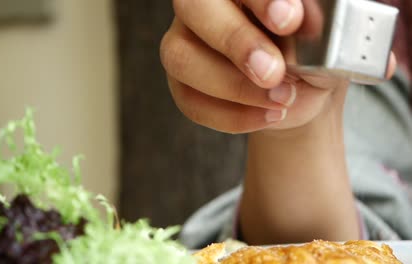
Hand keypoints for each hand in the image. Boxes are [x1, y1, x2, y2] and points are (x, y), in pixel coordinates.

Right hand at [160, 0, 395, 133]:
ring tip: (281, 99)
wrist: (296, 89)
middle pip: (193, 7)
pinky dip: (229, 116)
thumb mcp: (331, 37)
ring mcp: (185, 43)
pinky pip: (188, 100)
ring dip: (231, 86)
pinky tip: (267, 116)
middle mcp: (204, 7)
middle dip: (236, 40)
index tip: (291, 19)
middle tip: (274, 72)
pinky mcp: (181, 83)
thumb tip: (367, 55)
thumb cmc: (312, 53)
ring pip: (180, 57)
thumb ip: (338, 31)